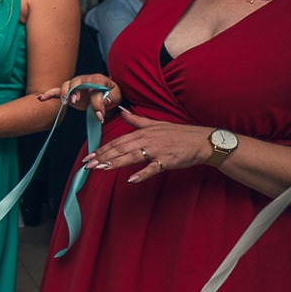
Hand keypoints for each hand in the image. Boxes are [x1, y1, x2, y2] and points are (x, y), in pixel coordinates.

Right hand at [39, 73, 119, 122]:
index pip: (96, 88)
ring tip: (65, 103)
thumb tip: (105, 101)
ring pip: (67, 85)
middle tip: (74, 102)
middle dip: (74, 91)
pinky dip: (48, 94)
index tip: (100, 115)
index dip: (97, 102)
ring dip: (64, 93)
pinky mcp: (68, 92)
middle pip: (77, 82)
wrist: (106, 93)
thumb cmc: (111, 94)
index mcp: (98, 80)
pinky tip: (41, 98)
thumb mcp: (116, 96)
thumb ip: (112, 98)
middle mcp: (85, 79)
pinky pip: (56, 91)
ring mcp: (75, 85)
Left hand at [82, 110, 213, 183]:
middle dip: (103, 156)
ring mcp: (157, 150)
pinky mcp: (167, 161)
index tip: (89, 156)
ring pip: (132, 156)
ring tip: (101, 168)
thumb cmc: (180, 134)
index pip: (118, 141)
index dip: (102, 148)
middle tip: (87, 164)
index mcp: (143, 132)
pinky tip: (131, 179)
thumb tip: (122, 112)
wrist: (202, 141)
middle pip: (121, 149)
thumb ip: (137, 121)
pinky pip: (153, 168)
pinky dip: (142, 174)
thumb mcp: (157, 124)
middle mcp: (147, 140)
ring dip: (116, 162)